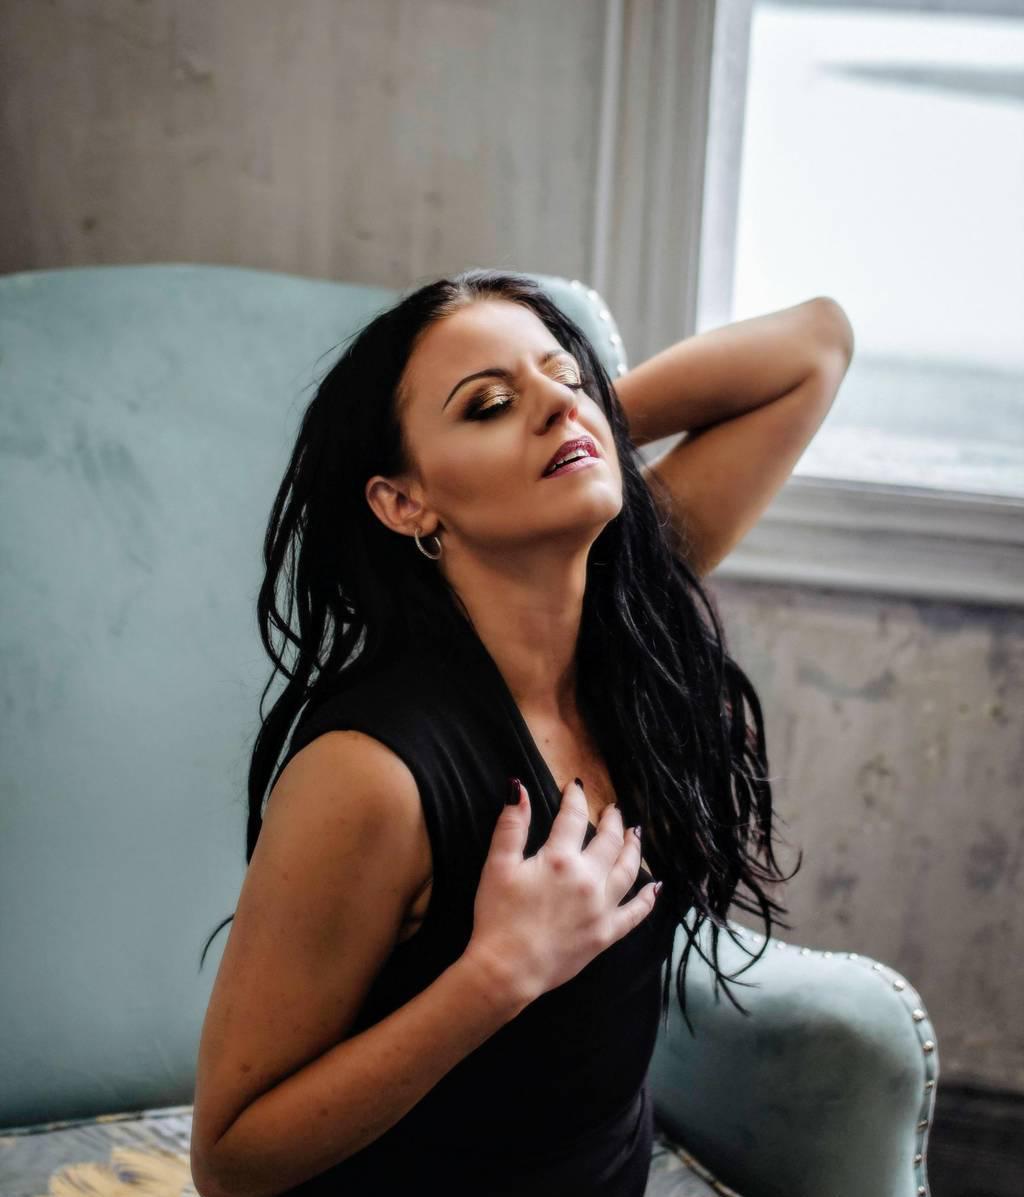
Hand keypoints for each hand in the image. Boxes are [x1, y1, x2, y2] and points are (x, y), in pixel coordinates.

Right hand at [465, 776, 659, 1005]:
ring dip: (633, 848)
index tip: (575, 787)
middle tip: (613, 810)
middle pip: (608, 840)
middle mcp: (588, 879)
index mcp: (560, 859)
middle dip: (612, 820)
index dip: (574, 798)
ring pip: (628, 870)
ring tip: (636, 834)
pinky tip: (654, 887)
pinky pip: (635, 913)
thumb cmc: (498, 917)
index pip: (573, 817)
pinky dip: (647, 899)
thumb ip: (511, 825)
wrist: (508, 969)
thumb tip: (518, 787)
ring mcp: (601, 908)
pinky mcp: (606, 934)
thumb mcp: (497, 865)